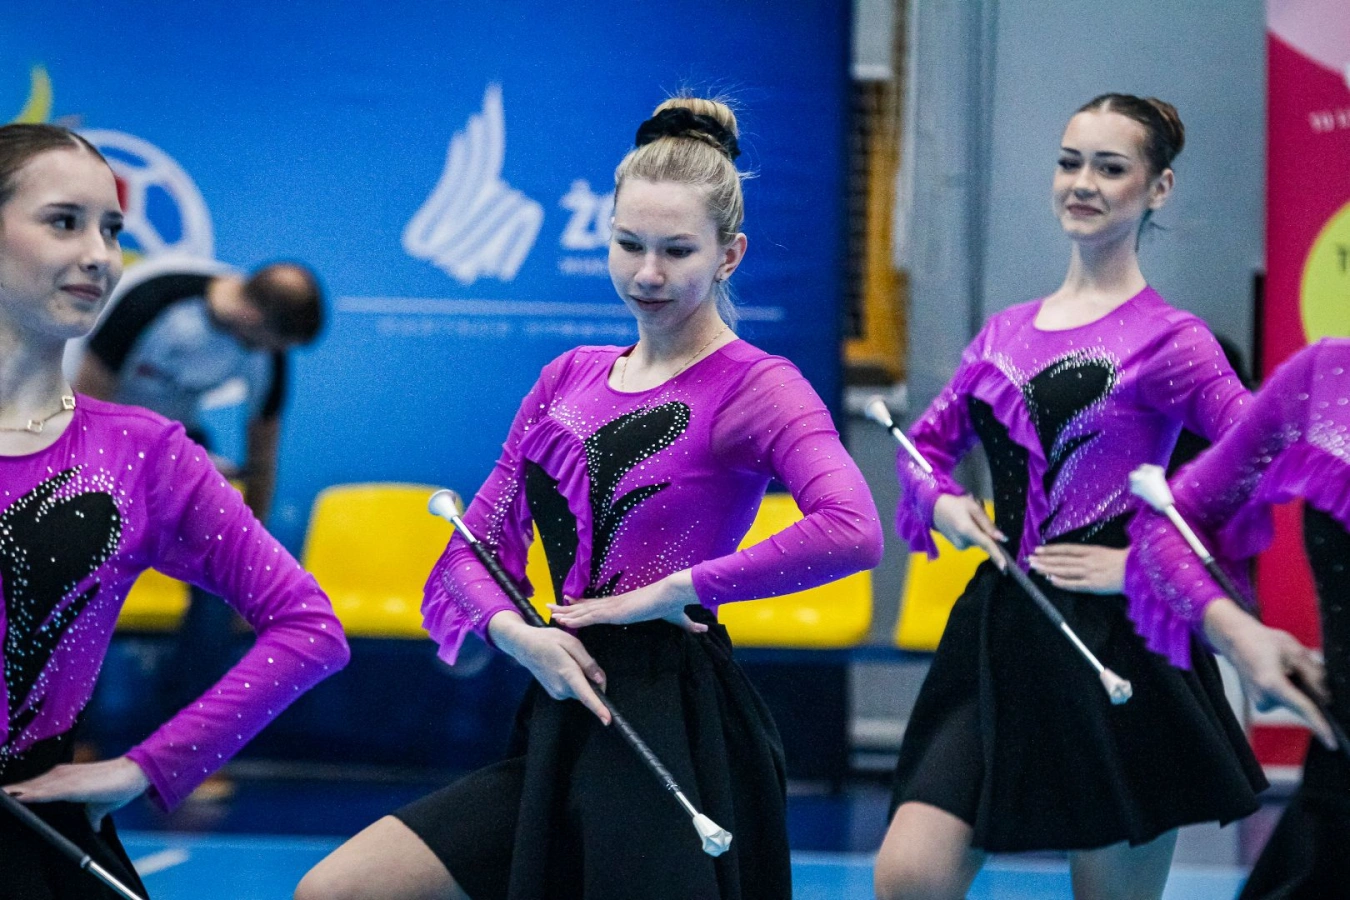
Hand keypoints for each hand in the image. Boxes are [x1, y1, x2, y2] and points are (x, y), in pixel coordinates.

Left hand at [4, 757, 149, 828]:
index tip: (4, 796)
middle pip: (29, 785)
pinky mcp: (71, 786)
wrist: (134, 775)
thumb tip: (94, 827)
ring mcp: (65, 779)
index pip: (36, 785)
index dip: (20, 791)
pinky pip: (45, 792)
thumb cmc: (118, 786)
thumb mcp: (99, 805)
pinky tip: (18, 798)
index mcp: (65, 777)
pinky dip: (30, 796)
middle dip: (12, 792)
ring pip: (33, 788)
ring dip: (16, 793)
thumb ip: (91, 814)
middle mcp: (61, 775)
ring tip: (1, 795)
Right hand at [488, 610, 611, 724]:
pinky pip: (574, 689)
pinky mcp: (555, 694)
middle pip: (589, 690)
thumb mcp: (571, 643)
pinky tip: (564, 667)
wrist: (524, 647)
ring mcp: (557, 693)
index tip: (608, 720)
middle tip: (583, 659)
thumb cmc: (548, 641)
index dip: (598, 708)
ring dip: (583, 678)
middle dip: (594, 678)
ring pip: (582, 689)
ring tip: (569, 660)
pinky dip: (575, 680)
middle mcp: (562, 688)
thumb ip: (588, 662)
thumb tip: (600, 680)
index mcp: (567, 673)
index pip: (585, 695)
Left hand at [548, 570, 709, 633]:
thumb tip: (704, 629)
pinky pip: (589, 616)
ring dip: (565, 613)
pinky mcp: (614, 611)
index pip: (600, 605)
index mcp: (625, 604)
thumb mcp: (679, 619)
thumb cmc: (673, 604)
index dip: (584, 606)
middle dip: (567, 608)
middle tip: (550, 608)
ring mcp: (613, 607)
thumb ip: (687, 625)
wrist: (673, 593)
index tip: (571, 605)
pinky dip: (574, 618)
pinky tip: (562, 621)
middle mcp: (615, 603)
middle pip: (585, 606)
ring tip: (549, 614)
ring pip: (583, 611)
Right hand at [932, 494, 1005, 568]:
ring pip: (979, 542)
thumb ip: (987, 524)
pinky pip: (973, 542)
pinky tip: (965, 525)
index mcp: (967, 530)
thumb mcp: (973, 508)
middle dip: (987, 533)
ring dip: (979, 533)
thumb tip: (1002, 539)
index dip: (997, 555)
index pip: (986, 544)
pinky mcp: (958, 547)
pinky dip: (973, 535)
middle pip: (984, 542)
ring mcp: (960, 546)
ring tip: (968, 519)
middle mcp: (963, 542)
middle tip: (977, 517)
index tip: (1005, 567)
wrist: (933, 508)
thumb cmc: (955, 504)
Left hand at [1028, 544, 1125, 593]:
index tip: (1038, 549)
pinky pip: (1074, 584)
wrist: (1138, 571)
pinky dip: (1062, 582)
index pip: (1066, 549)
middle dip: (1044, 559)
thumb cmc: (1125, 560)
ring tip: (1035, 568)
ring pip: (1064, 570)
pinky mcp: (1093, 585)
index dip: (1051, 549)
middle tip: (1030, 558)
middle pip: (1061, 559)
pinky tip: (1050, 580)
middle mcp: (1087, 560)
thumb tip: (1076, 555)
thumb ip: (1091, 553)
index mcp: (1091, 550)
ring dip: (1048, 569)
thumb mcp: (1106, 551)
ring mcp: (1089, 573)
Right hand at [1203, 597, 1336, 749]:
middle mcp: (1263, 698)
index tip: (1332, 743)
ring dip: (1299, 689)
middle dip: (1310, 692)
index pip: (1303, 708)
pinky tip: (1279, 673)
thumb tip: (1325, 697)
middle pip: (1301, 704)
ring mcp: (1261, 703)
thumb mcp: (1294, 650)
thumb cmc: (1264, 642)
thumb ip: (1313, 674)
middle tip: (1296, 666)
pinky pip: (1286, 701)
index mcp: (1271, 683)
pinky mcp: (1261, 704)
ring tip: (1284, 666)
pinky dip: (1290, 690)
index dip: (1320, 725)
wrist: (1237, 641)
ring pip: (1295, 702)